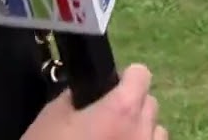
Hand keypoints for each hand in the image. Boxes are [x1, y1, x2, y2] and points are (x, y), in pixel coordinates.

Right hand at [20, 63, 166, 139]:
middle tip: (105, 118)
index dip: (125, 77)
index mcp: (122, 110)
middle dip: (131, 105)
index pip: (141, 75)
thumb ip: (76, 97)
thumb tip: (86, 92)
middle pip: (150, 103)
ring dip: (140, 130)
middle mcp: (143, 131)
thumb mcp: (51, 117)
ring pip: (156, 131)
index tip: (109, 88)